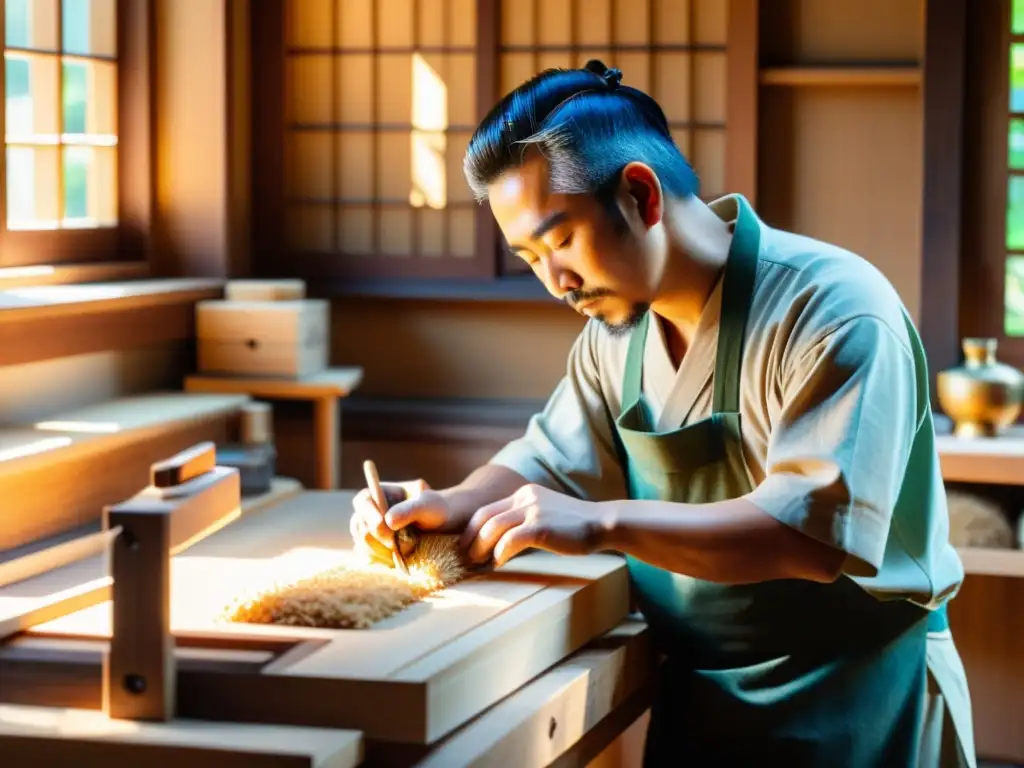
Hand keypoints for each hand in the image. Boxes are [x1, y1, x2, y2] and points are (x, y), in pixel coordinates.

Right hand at [350, 479, 465, 563]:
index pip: (363, 501)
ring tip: (406, 549)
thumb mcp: (427, 505)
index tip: (381, 524)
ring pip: (363, 544)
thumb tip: (387, 520)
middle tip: (397, 543)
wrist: (443, 527)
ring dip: (382, 551)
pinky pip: (369, 557)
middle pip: (360, 526)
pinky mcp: (375, 548)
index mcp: (379, 493)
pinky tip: (398, 558)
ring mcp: (370, 531)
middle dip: (378, 537)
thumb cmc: (436, 509)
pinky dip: (383, 560)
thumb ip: (409, 510)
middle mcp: (370, 512)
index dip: (368, 513)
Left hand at [459, 484, 605, 566]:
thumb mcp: (546, 513)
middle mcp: (525, 497)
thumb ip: (525, 520)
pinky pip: (510, 540)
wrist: (602, 523)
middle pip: (483, 516)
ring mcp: (533, 510)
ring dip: (480, 547)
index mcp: (524, 494)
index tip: (466, 546)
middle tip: (463, 557)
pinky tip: (498, 564)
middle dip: (469, 538)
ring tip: (475, 563)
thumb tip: (503, 542)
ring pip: (492, 527)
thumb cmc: (575, 526)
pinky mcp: (540, 526)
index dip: (472, 529)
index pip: (487, 509)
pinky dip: (499, 554)